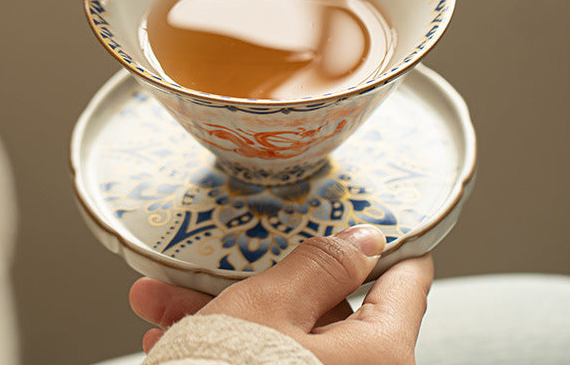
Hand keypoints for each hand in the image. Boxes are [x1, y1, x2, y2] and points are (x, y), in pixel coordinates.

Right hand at [130, 226, 433, 364]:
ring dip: (226, 317)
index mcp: (381, 352)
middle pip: (325, 309)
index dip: (384, 241)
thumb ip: (323, 264)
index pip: (405, 280)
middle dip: (264, 282)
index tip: (360, 217)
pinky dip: (228, 352)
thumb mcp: (273, 305)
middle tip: (219, 266)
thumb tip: (366, 240)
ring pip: (283, 339)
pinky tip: (171, 341)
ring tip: (163, 302)